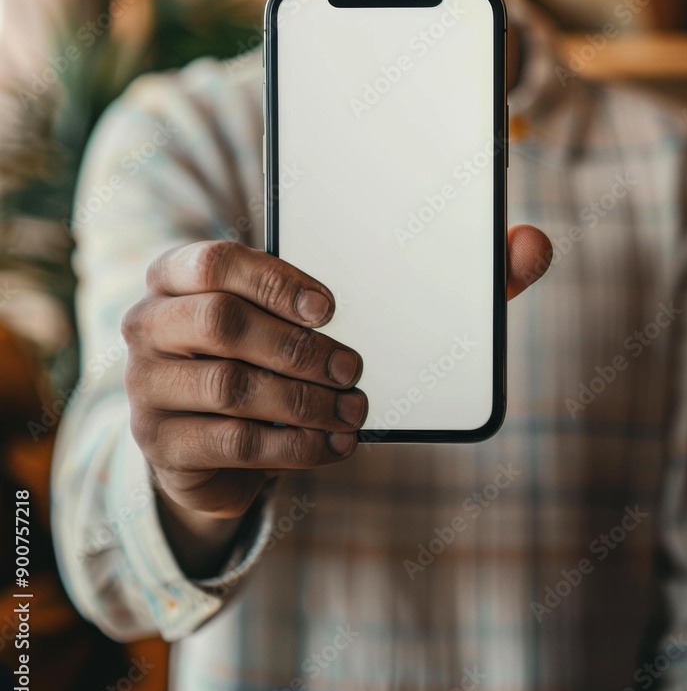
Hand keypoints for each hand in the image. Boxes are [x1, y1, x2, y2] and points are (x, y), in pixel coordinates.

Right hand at [122, 231, 550, 574]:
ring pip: (230, 388)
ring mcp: (148, 387)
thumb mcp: (333, 313)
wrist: (219, 432)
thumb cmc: (286, 351)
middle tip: (355, 366)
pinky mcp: (162, 446)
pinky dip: (293, 447)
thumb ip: (434, 276)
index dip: (275, 279)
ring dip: (304, 401)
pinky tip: (333, 444)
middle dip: (299, 348)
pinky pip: (231, 445)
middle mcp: (151, 322)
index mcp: (182, 272)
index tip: (334, 304)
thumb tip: (533, 244)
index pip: (215, 259)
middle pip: (220, 324)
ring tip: (354, 409)